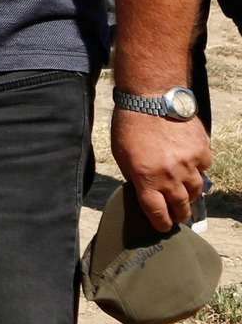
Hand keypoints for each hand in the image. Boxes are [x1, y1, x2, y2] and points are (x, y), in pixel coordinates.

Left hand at [111, 109, 209, 231]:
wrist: (151, 97)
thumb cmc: (130, 124)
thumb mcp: (122, 154)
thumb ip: (136, 176)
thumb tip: (145, 192)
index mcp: (146, 178)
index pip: (157, 213)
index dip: (161, 224)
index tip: (162, 226)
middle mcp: (170, 176)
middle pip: (181, 207)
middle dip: (179, 214)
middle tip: (177, 215)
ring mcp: (189, 165)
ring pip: (195, 191)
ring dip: (188, 193)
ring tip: (182, 191)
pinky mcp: (202, 152)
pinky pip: (202, 169)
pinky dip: (195, 168)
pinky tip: (186, 160)